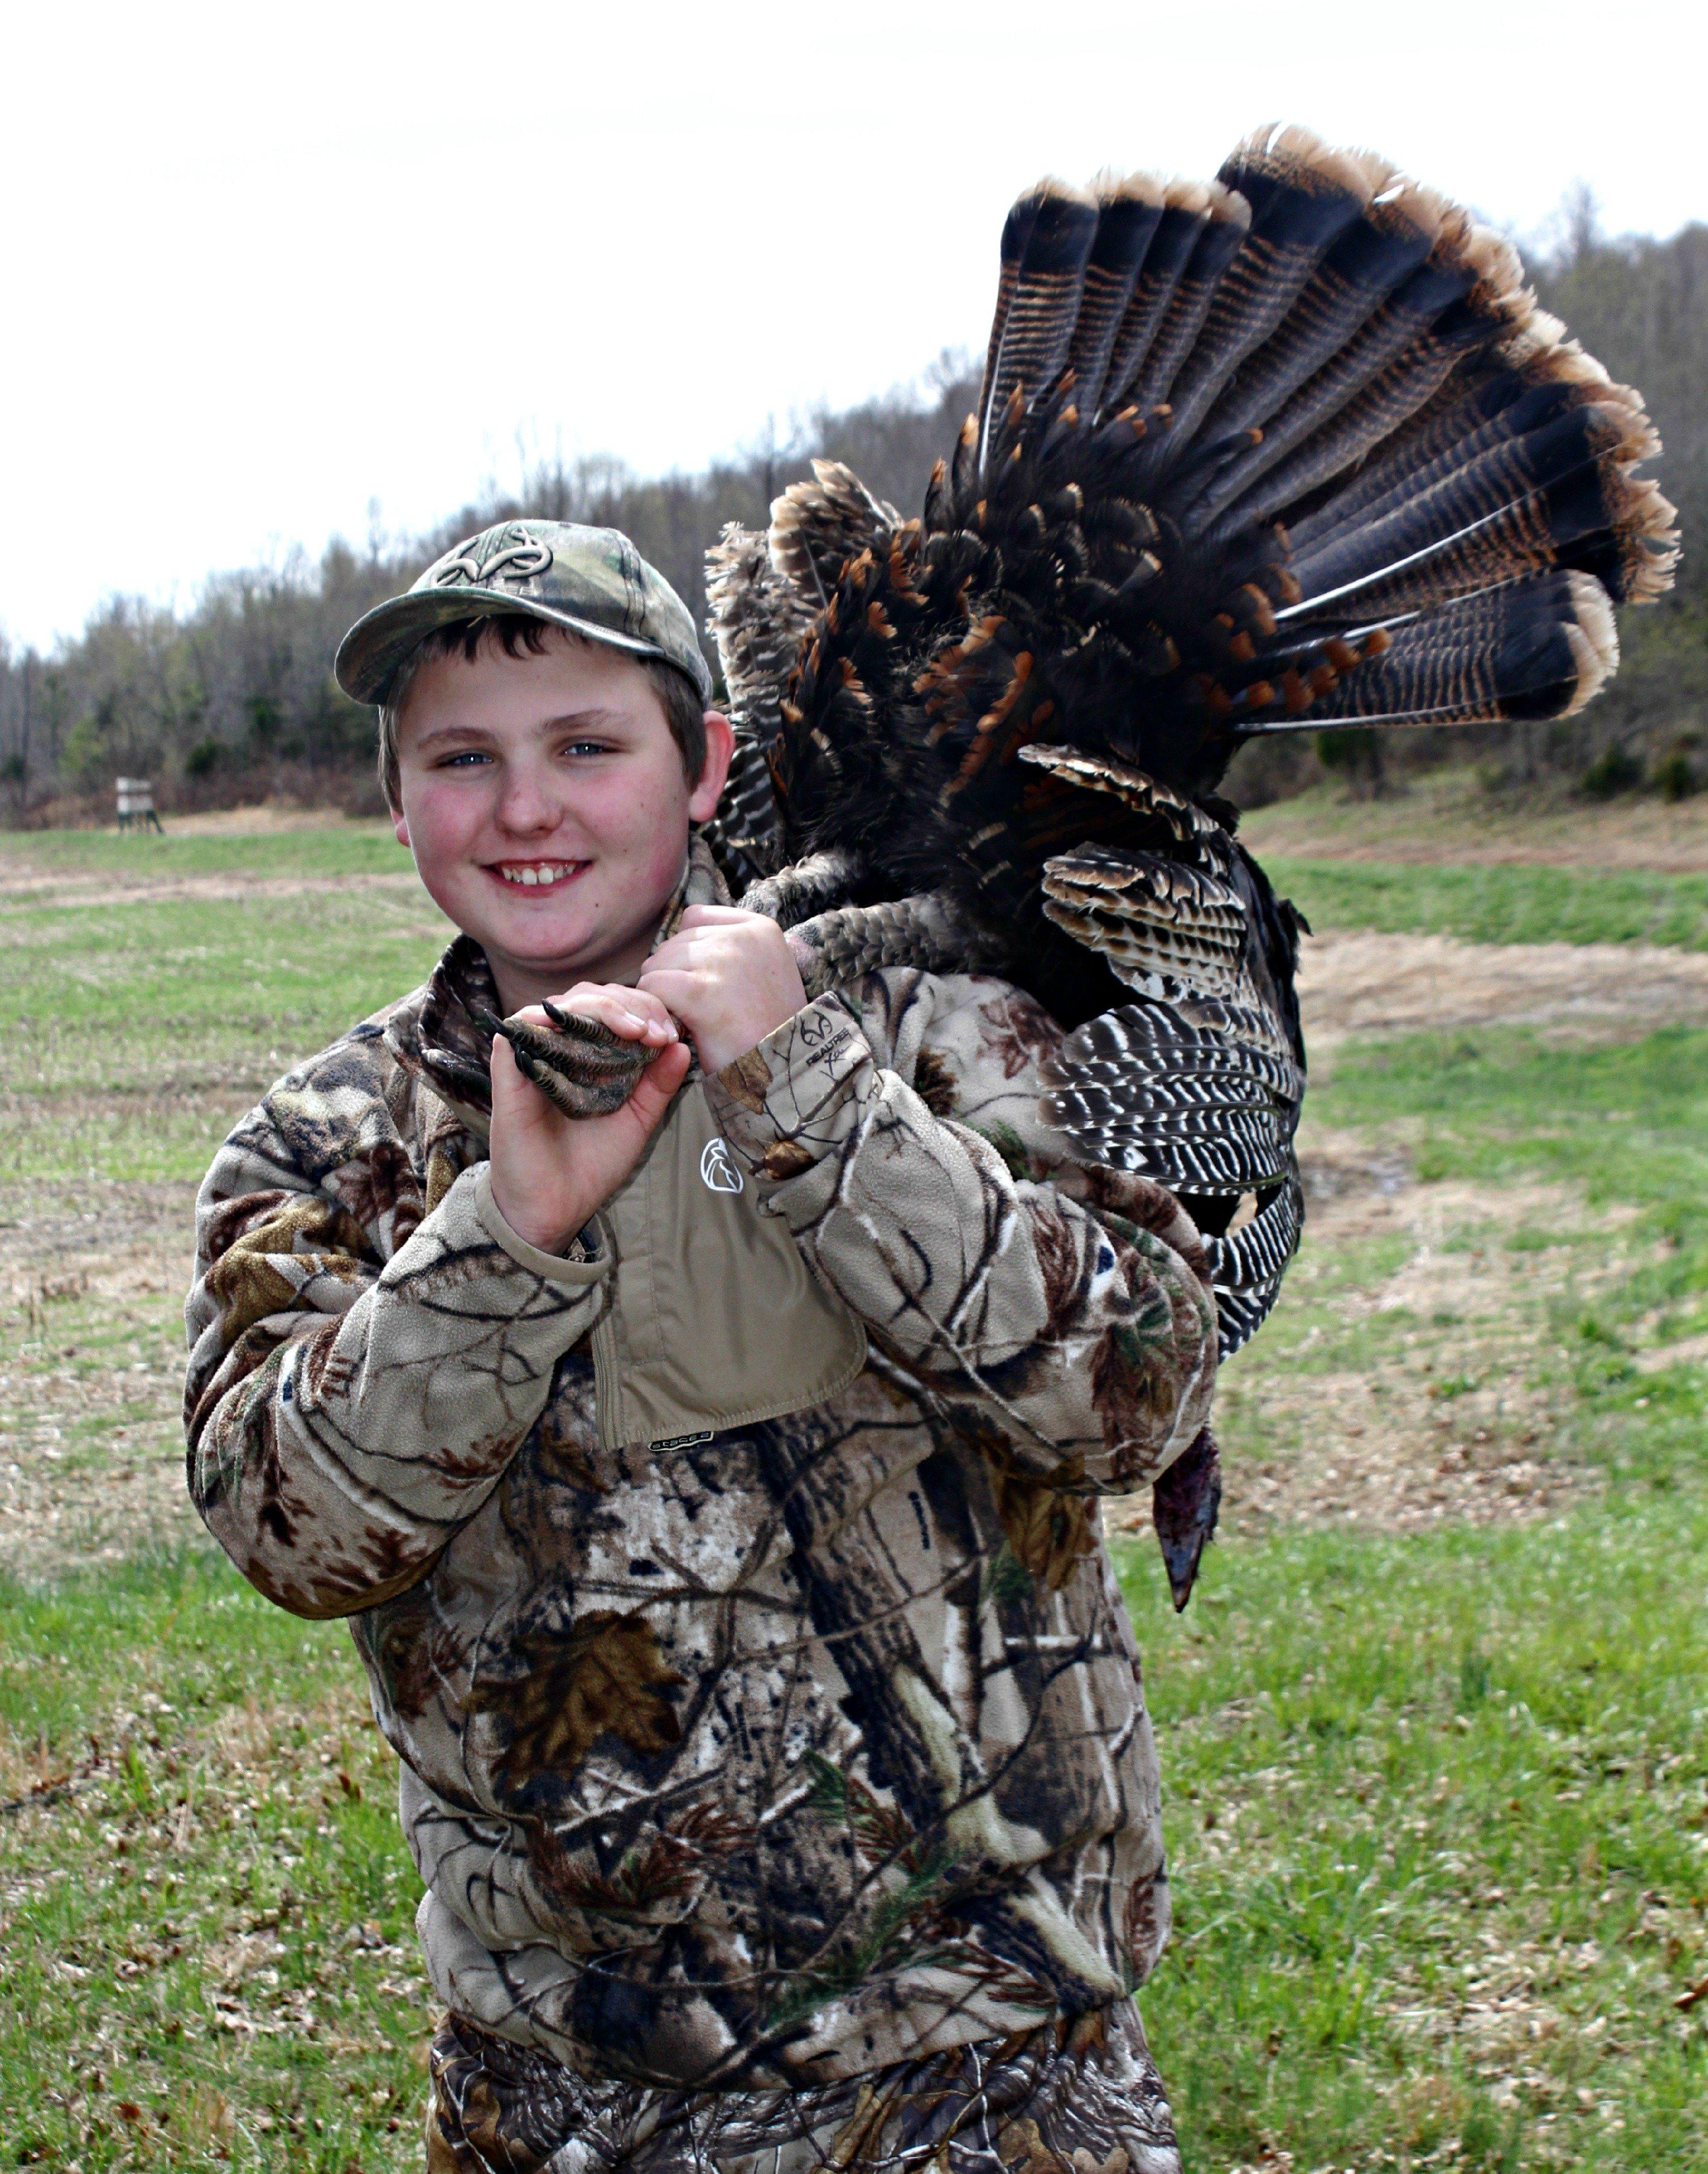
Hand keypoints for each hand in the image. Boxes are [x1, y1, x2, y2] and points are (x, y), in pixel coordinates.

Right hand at [488, 984, 688, 1253]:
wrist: (555, 1206)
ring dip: (602, 1007)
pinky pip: (522, 1025)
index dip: (647, 1010)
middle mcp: (564, 1049)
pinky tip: (579, 1027)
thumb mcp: (638, 1120)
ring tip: (633, 1030)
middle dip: (632, 1004)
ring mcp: (534, 1055)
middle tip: (656, 1031)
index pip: (619, 1009)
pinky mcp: (509, 1068)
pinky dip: (550, 1018)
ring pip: (563, 1003)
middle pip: (594, 996)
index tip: (670, 1035)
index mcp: (594, 1056)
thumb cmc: (593, 1164)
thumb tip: (682, 1045)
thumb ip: (658, 1084)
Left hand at [638, 905, 806, 1073]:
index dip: (689, 952)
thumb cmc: (769, 1030)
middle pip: (674, 942)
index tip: (703, 984)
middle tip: (697, 1012)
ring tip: (691, 1021)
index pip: (695, 919)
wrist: (784, 1071)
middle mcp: (742, 936)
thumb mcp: (763, 975)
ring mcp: (722, 960)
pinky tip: (677, 1028)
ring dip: (664, 994)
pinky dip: (657, 1009)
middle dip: (674, 976)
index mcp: (761, 928)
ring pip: (658, 963)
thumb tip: (678, 940)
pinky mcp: (699, 990)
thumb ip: (730, 949)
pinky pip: (653, 985)